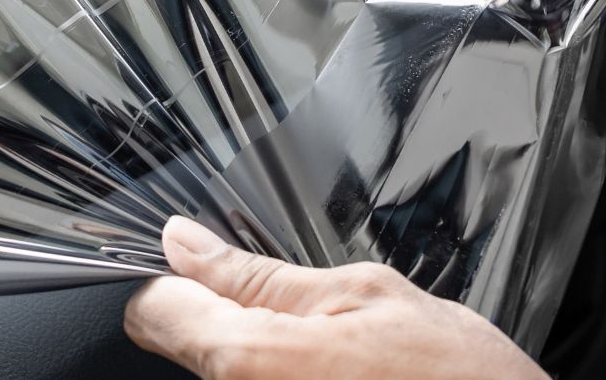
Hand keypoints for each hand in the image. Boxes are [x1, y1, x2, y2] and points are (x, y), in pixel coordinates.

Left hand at [125, 216, 548, 379]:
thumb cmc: (453, 378)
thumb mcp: (357, 293)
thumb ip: (256, 273)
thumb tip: (182, 240)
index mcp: (248, 359)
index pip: (153, 310)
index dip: (169, 274)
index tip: (193, 260)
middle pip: (179, 341)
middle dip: (212, 306)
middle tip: (283, 300)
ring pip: (215, 366)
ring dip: (247, 341)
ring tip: (320, 340)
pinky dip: (270, 370)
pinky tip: (323, 367)